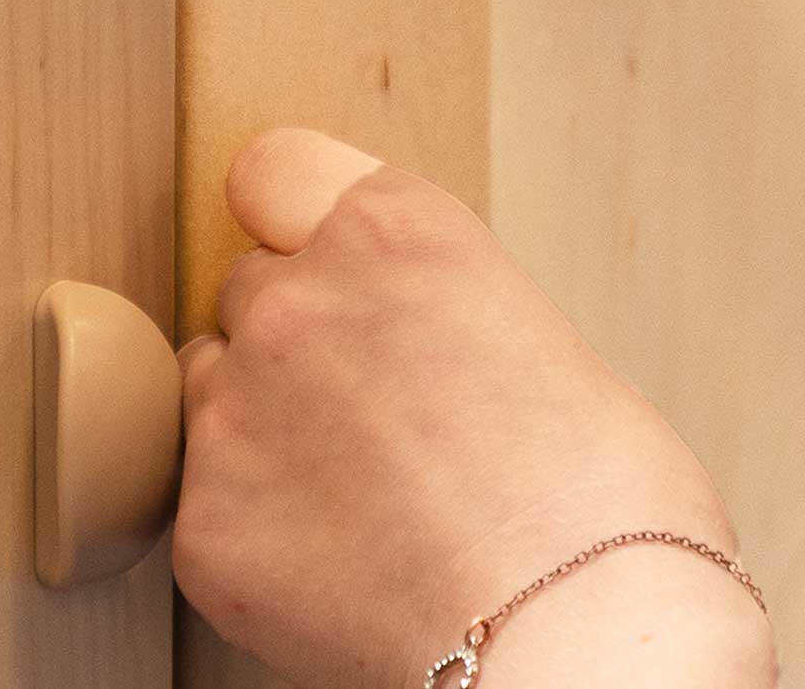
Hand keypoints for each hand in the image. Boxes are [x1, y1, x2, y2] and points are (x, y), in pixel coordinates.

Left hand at [175, 129, 774, 688]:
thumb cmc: (599, 500)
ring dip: (261, 419)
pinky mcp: (205, 519)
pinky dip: (255, 524)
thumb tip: (410, 342)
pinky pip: (205, 498)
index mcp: (397, 228)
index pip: (276, 169)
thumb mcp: (534, 336)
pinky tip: (339, 556)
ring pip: (212, 384)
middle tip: (369, 408)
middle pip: (251, 284)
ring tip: (357, 489)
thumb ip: (439, 308)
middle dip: (296, 333)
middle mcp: (303, 296)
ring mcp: (240, 407)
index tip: (310, 254)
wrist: (578, 633)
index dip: (293, 219)